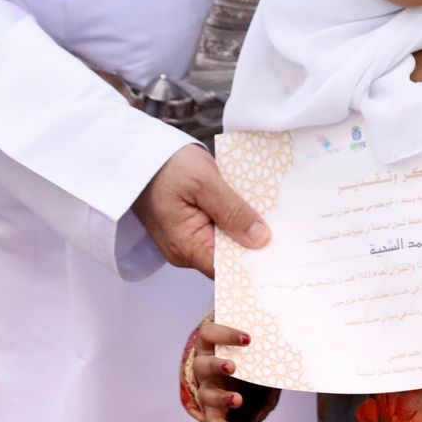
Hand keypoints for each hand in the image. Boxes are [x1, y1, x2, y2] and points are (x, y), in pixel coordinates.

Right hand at [134, 145, 270, 276]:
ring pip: (224, 242)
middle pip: (229, 258)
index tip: (282, 254)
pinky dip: (232, 219)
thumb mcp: (204, 183)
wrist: (135, 152)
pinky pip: (216, 229)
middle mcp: (185, 251)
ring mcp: (185, 239)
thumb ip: (232, 211)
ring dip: (244, 229)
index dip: (255, 263)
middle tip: (286, 232)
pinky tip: (250, 208)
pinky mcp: (187, 224)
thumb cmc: (164, 165)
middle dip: (254, 245)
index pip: (228, 270)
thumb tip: (260, 240)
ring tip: (274, 217)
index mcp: (187, 248)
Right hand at [189, 321, 256, 421]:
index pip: (209, 334)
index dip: (225, 335)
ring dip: (222, 398)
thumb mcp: (255, 351)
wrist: (242, 381)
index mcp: (210, 346)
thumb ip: (263, 349)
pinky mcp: (211, 411)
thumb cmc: (248, 360)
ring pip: (206, 395)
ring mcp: (206, 390)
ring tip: (238, 400)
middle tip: (233, 367)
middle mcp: (204, 368)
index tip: (248, 339)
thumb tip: (287, 348)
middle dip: (216, 365)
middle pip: (202, 365)